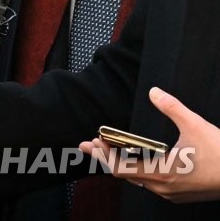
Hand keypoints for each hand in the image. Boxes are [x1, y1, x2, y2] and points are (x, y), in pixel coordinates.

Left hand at [79, 87, 219, 202]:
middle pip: (125, 175)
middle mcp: (164, 187)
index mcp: (162, 173)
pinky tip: (137, 159)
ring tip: (110, 149)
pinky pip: (152, 184)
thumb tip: (154, 93)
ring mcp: (172, 193)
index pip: (120, 168)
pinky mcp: (180, 194)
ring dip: (122, 164)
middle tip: (93, 144)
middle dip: (107, 157)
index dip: (102, 155)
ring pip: (138, 180)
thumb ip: (172, 107)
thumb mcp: (196, 125)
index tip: (91, 142)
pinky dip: (138, 170)